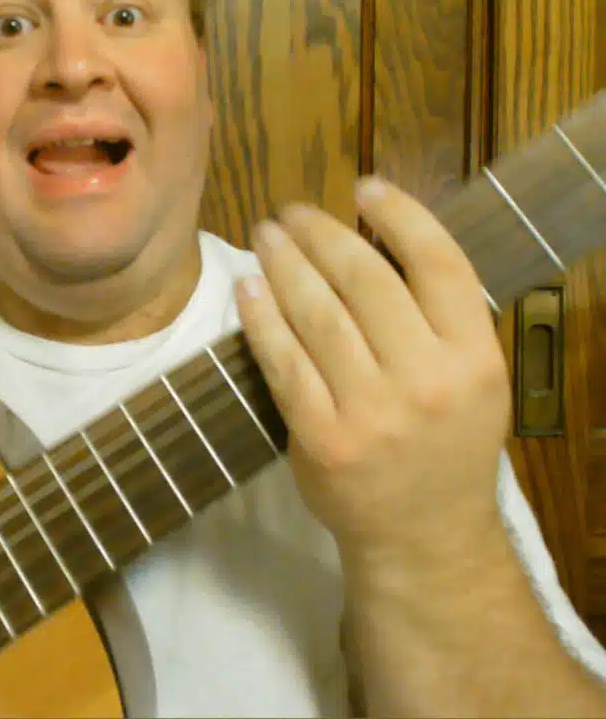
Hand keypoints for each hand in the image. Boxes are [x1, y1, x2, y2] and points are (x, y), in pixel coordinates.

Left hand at [236, 176, 512, 579]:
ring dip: (285, 264)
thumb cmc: (445, 445)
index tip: (364, 186)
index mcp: (475, 357)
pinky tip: (248, 287)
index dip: (401, 215)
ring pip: (318, 314)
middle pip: (366, 280)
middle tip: (292, 211)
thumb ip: (436, 317)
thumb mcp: (469, 379)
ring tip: (266, 233)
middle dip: (323, 234)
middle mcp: (429, 380)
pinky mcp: (321, 436)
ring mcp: (372, 411)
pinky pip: (283, 361)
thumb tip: (371, 238)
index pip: (440, 264)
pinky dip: (261, 318)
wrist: (423, 536)